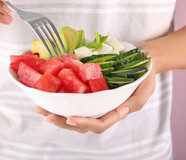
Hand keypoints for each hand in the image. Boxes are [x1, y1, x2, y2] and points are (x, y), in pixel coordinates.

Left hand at [35, 70, 155, 133]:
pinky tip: (48, 95)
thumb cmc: (144, 77)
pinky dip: (60, 99)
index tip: (70, 118)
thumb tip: (121, 112)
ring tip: (40, 108)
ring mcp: (94, 101)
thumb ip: (134, 103)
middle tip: (46, 115)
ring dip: (57, 112)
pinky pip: (73, 98)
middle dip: (62, 121)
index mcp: (114, 113)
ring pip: (74, 112)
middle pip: (80, 122)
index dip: (84, 123)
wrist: (140, 61)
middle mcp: (101, 109)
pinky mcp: (88, 91)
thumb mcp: (145, 90)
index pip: (98, 124)